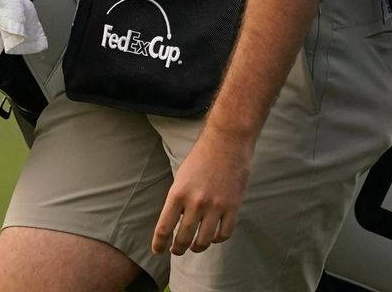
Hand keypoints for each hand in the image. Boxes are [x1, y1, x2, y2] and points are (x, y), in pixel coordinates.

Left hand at [152, 124, 254, 255]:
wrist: (228, 140)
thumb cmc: (202, 156)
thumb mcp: (182, 176)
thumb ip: (178, 199)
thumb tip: (174, 222)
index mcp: (178, 193)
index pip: (164, 228)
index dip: (159, 244)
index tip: (158, 250)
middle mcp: (196, 202)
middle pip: (183, 239)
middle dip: (178, 250)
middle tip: (177, 250)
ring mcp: (216, 205)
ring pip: (204, 241)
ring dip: (198, 248)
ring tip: (196, 246)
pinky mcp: (233, 206)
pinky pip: (225, 234)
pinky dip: (218, 239)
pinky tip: (214, 236)